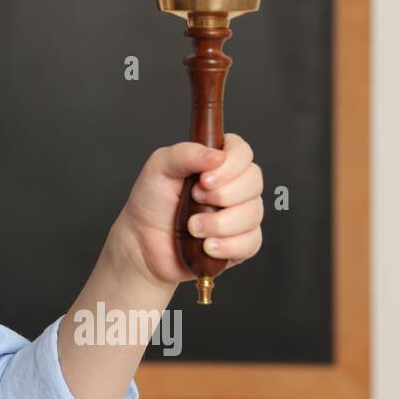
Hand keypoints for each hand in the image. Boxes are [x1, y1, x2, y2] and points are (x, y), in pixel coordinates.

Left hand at [107, 133, 263, 291]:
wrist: (143, 241)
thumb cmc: (152, 201)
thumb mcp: (159, 167)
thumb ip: (185, 154)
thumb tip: (218, 156)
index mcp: (217, 163)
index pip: (242, 152)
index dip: (231, 165)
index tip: (204, 179)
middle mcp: (234, 186)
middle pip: (254, 181)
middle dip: (223, 195)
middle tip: (194, 199)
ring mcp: (240, 215)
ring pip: (253, 213)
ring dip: (219, 223)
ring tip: (192, 227)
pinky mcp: (241, 243)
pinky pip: (250, 242)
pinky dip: (227, 246)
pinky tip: (206, 246)